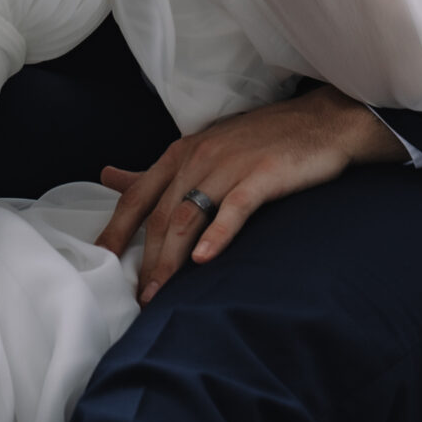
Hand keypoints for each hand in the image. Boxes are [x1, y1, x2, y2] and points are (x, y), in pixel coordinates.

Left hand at [98, 85, 407, 305]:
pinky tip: (205, 259)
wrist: (321, 122)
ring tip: (161, 293)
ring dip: (171, 259)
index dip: (116, 232)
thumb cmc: (258, 140)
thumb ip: (155, 171)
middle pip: (161, 216)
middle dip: (146, 260)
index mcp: (180, 153)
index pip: (137, 197)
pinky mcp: (263, 175)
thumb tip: (108, 176)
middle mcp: (199, 157)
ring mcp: (230, 165)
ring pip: (189, 216)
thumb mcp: (200, 148)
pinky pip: (234, 208)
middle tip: (138, 299)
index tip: (100, 265)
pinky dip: (217, 234)